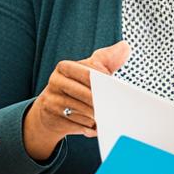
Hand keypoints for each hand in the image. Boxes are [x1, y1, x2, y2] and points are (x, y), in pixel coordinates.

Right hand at [23, 41, 130, 160]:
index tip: (116, 91)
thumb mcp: (87, 71)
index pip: (90, 74)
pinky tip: (93, 126)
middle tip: (115, 108)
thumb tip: (125, 46)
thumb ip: (106, 60)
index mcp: (65, 67)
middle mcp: (55, 82)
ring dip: (98, 117)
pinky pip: (79, 124)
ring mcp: (53, 101)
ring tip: (105, 117)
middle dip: (104, 103)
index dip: (106, 84)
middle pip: (88, 95)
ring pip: (85, 111)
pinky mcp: (54, 118)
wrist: (48, 112)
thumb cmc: (75, 88)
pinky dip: (90, 127)